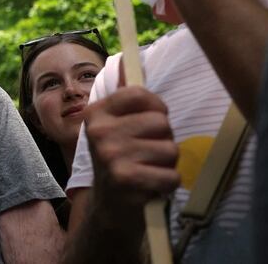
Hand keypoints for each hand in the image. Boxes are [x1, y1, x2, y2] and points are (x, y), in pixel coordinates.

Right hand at [84, 86, 178, 216]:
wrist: (107, 209)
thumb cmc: (119, 162)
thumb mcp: (113, 127)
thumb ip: (124, 96)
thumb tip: (126, 59)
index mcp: (95, 113)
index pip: (141, 94)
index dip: (156, 109)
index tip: (148, 124)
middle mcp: (99, 131)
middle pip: (161, 122)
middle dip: (163, 140)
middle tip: (146, 154)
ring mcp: (111, 156)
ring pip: (170, 149)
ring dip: (167, 164)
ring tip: (148, 171)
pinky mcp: (127, 180)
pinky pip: (172, 175)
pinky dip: (168, 184)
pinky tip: (150, 187)